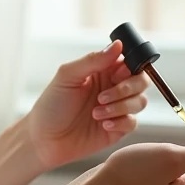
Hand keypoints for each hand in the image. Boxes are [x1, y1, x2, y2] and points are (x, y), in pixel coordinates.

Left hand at [24, 40, 149, 170]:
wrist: (43, 139)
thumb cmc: (51, 105)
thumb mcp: (67, 76)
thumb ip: (93, 60)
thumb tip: (118, 45)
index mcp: (102, 71)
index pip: (130, 62)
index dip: (129, 67)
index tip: (116, 74)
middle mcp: (112, 88)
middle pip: (141, 81)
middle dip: (127, 88)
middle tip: (102, 96)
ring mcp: (116, 109)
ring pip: (140, 102)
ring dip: (120, 106)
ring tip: (96, 113)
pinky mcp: (117, 129)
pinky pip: (133, 122)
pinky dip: (120, 122)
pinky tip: (102, 124)